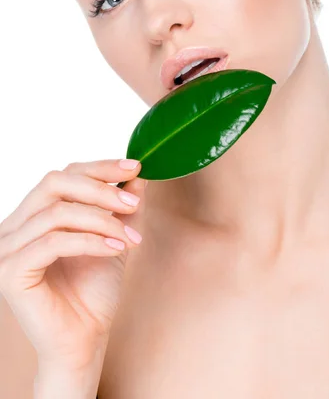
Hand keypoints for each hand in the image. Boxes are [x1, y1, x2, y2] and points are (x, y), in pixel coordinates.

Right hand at [0, 159, 145, 370]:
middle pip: (54, 182)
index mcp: (34, 215)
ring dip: (102, 220)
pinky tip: (115, 248)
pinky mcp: (12, 272)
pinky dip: (90, 240)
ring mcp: (8, 248)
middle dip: (100, 189)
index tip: (135, 166)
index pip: (63, 175)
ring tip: (131, 238)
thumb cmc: (94, 291)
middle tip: (133, 204)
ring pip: (58, 212)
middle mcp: (15, 226)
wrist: (84, 341)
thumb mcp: (114, 238)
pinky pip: (53, 242)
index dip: (100, 167)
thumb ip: (121, 208)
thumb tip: (136, 176)